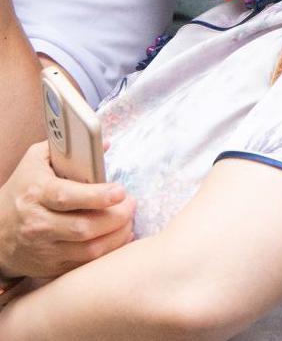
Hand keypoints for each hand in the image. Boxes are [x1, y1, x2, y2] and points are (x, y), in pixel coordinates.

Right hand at [0, 142, 133, 278]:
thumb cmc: (21, 192)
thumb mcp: (35, 163)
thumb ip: (66, 148)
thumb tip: (105, 144)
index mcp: (35, 194)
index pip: (67, 197)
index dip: (97, 195)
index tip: (121, 191)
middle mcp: (38, 224)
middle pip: (84, 227)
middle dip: (118, 216)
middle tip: (131, 204)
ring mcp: (44, 249)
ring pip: (90, 249)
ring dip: (118, 235)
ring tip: (128, 219)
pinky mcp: (51, 267)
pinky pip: (87, 263)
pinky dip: (109, 251)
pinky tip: (118, 236)